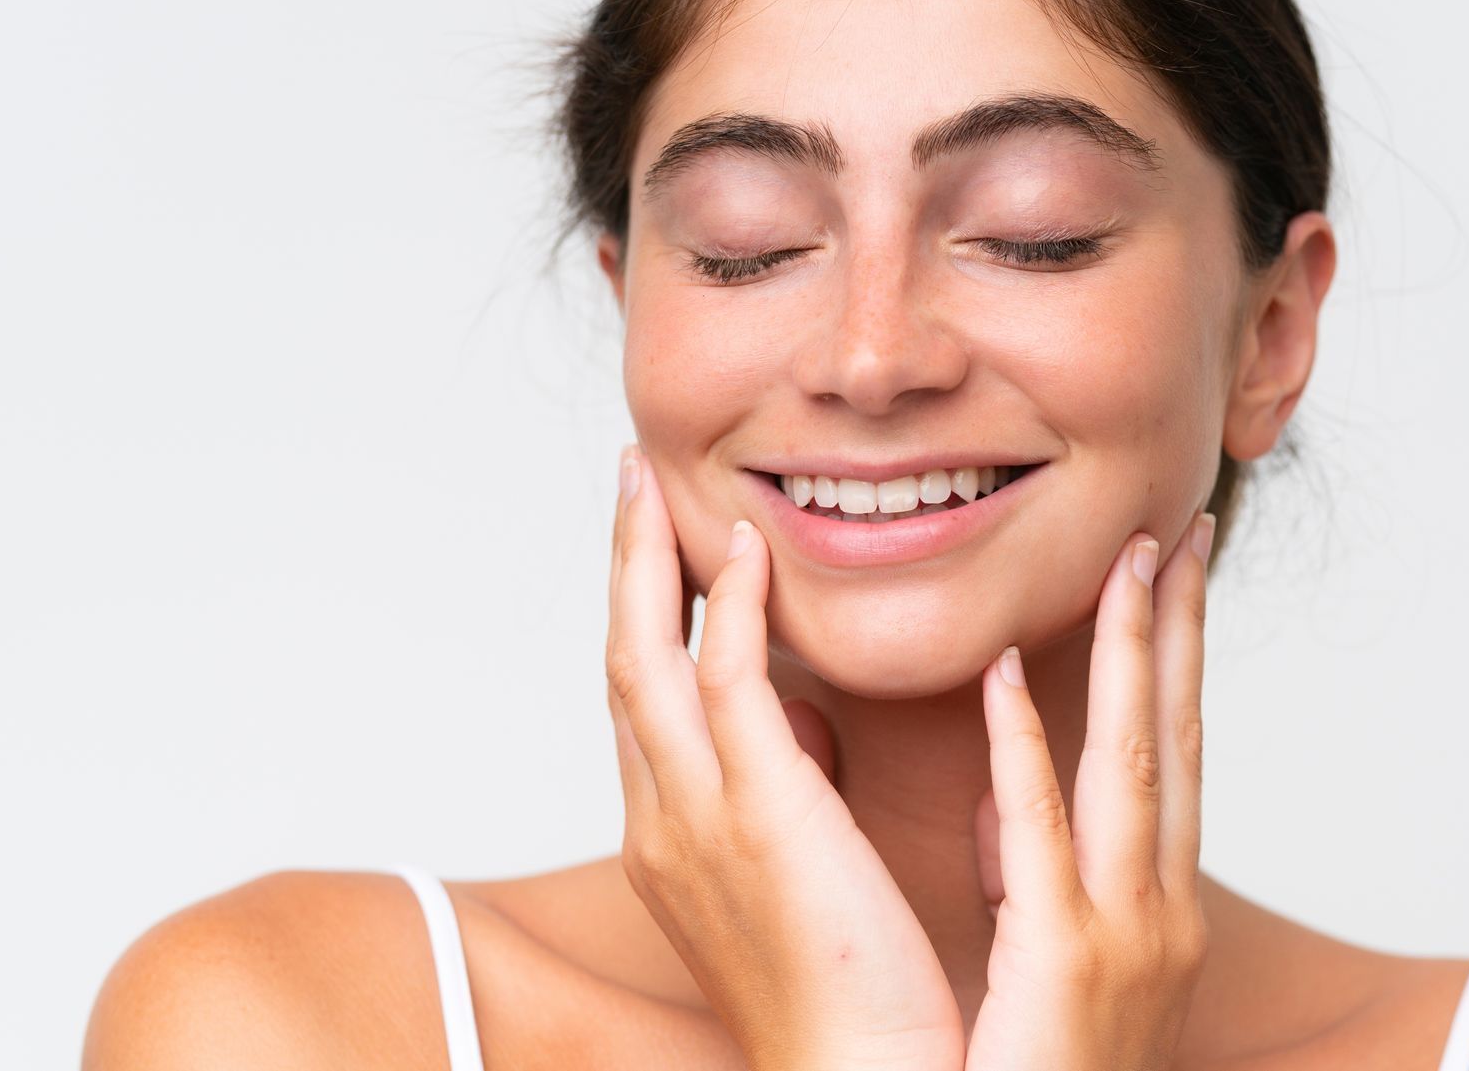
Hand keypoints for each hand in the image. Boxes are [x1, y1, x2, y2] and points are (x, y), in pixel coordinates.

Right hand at [604, 445, 965, 1070]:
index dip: (639, 611)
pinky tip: (745, 546)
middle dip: (621, 566)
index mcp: (670, 837)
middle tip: (627, 481)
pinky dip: (730, 607)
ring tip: (651, 483)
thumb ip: (784, 790)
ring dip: (649, 561)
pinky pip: (726, 684)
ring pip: (647, 658)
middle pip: (621, 662)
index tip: (651, 539)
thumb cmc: (847, 988)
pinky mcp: (760, 814)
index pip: (640, 698)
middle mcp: (662, 820)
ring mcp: (697, 818)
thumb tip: (802, 724)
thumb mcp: (796, 872)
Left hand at [966, 515, 1217, 1070]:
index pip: (1170, 754)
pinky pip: (1039, 839)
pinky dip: (1025, 753)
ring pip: (1133, 767)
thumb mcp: (1053, 975)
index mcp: (1152, 909)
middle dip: (1182, 630)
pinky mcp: (1062, 970)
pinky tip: (1005, 676)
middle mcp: (1158, 912)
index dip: (1176, 659)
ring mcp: (1122, 940)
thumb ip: (1036, 880)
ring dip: (1132, 655)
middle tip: (1183, 527)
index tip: (1171, 573)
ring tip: (1130, 559)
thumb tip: (1007, 806)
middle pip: (1176, 739)